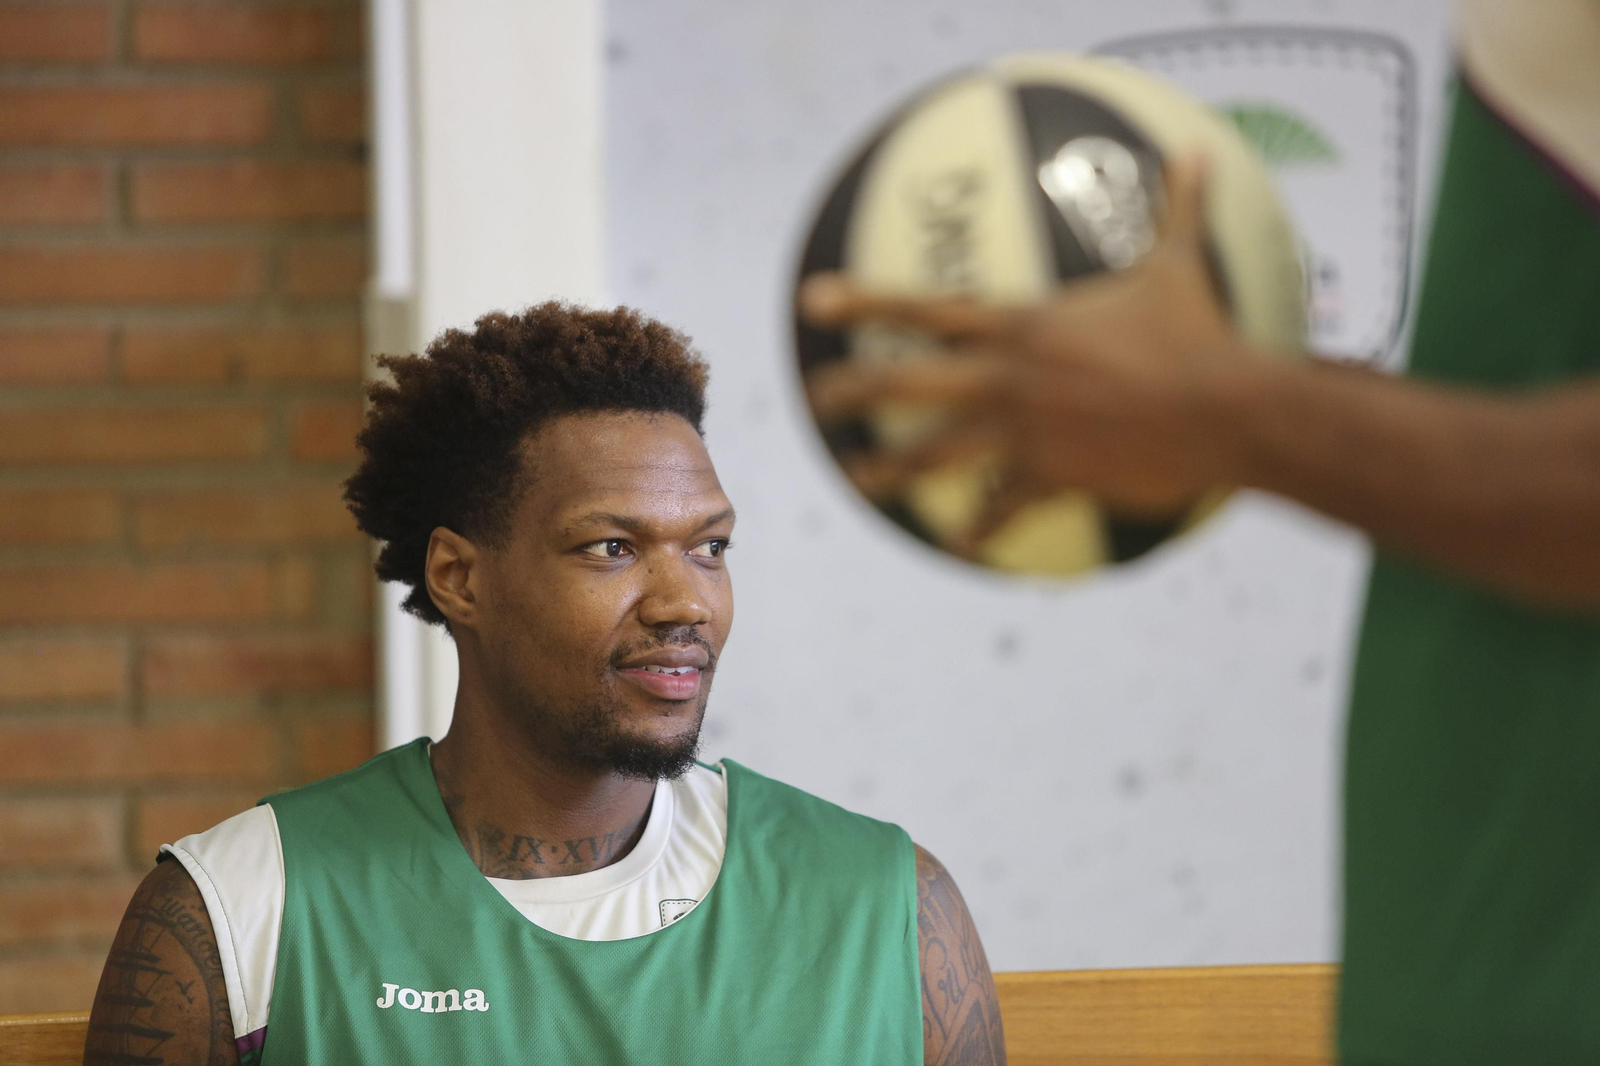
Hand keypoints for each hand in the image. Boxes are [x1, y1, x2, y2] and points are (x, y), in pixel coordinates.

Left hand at [799, 155, 1278, 542]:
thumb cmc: (1200, 332)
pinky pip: (1004, 508)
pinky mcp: (1053, 478)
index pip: (925, 308)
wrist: (1226, 409)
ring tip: (854, 478)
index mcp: (1022, 326)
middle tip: (815, 400)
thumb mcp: (1181, 264)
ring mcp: (1024, 432)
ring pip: (938, 452)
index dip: (865, 300)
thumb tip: (1196, 152)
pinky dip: (981, 529)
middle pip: (908, 382)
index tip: (812, 300)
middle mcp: (1008, 378)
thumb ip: (1176, 208)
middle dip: (854, 389)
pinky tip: (957, 547)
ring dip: (892, 467)